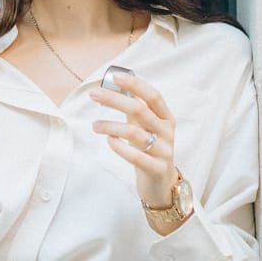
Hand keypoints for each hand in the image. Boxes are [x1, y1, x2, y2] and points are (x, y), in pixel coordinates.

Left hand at [89, 72, 183, 231]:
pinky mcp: (156, 169)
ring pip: (134, 133)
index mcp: (166, 117)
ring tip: (95, 125)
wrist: (161, 184)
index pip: (153, 95)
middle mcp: (167, 132)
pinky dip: (119, 146)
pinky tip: (109, 141)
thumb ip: (136, 106)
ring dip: (110, 126)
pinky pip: (135, 156)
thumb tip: (118, 83)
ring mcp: (164, 151)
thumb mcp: (146, 126)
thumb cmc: (150, 149)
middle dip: (114, 100)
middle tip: (94, 95)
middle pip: (140, 110)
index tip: (114, 77)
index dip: (135, 84)